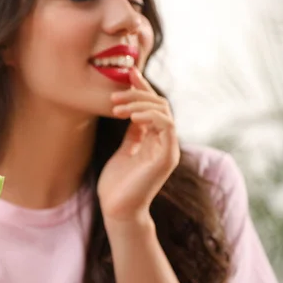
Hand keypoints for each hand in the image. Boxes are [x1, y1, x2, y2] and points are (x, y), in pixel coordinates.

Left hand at [98, 68, 179, 226]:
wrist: (118, 209)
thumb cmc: (117, 183)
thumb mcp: (124, 149)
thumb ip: (132, 131)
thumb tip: (131, 110)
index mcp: (155, 138)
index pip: (152, 105)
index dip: (142, 87)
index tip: (128, 73)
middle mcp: (165, 141)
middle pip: (159, 104)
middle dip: (137, 94)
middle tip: (114, 95)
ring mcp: (169, 148)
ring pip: (164, 111)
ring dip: (139, 103)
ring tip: (116, 106)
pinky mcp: (168, 157)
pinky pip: (167, 126)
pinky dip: (150, 116)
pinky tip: (131, 116)